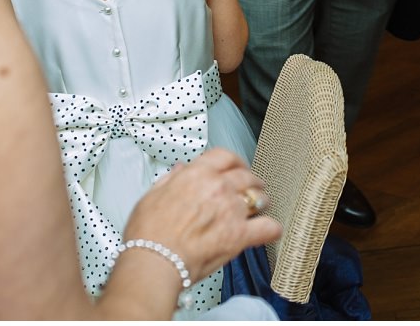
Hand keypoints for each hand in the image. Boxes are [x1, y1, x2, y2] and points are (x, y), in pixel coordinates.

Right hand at [123, 148, 281, 283]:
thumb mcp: (151, 197)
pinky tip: (270, 230)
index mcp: (197, 175)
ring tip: (260, 207)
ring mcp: (232, 210)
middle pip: (246, 176)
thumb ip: (171, 180)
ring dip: (261, 201)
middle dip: (250, 181)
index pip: (225, 156)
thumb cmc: (148, 235)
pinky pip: (267, 227)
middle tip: (251, 188)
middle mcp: (218, 188)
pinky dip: (271, 229)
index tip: (237, 167)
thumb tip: (181, 170)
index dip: (235, 161)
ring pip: (259, 198)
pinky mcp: (240, 234)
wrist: (153, 262)